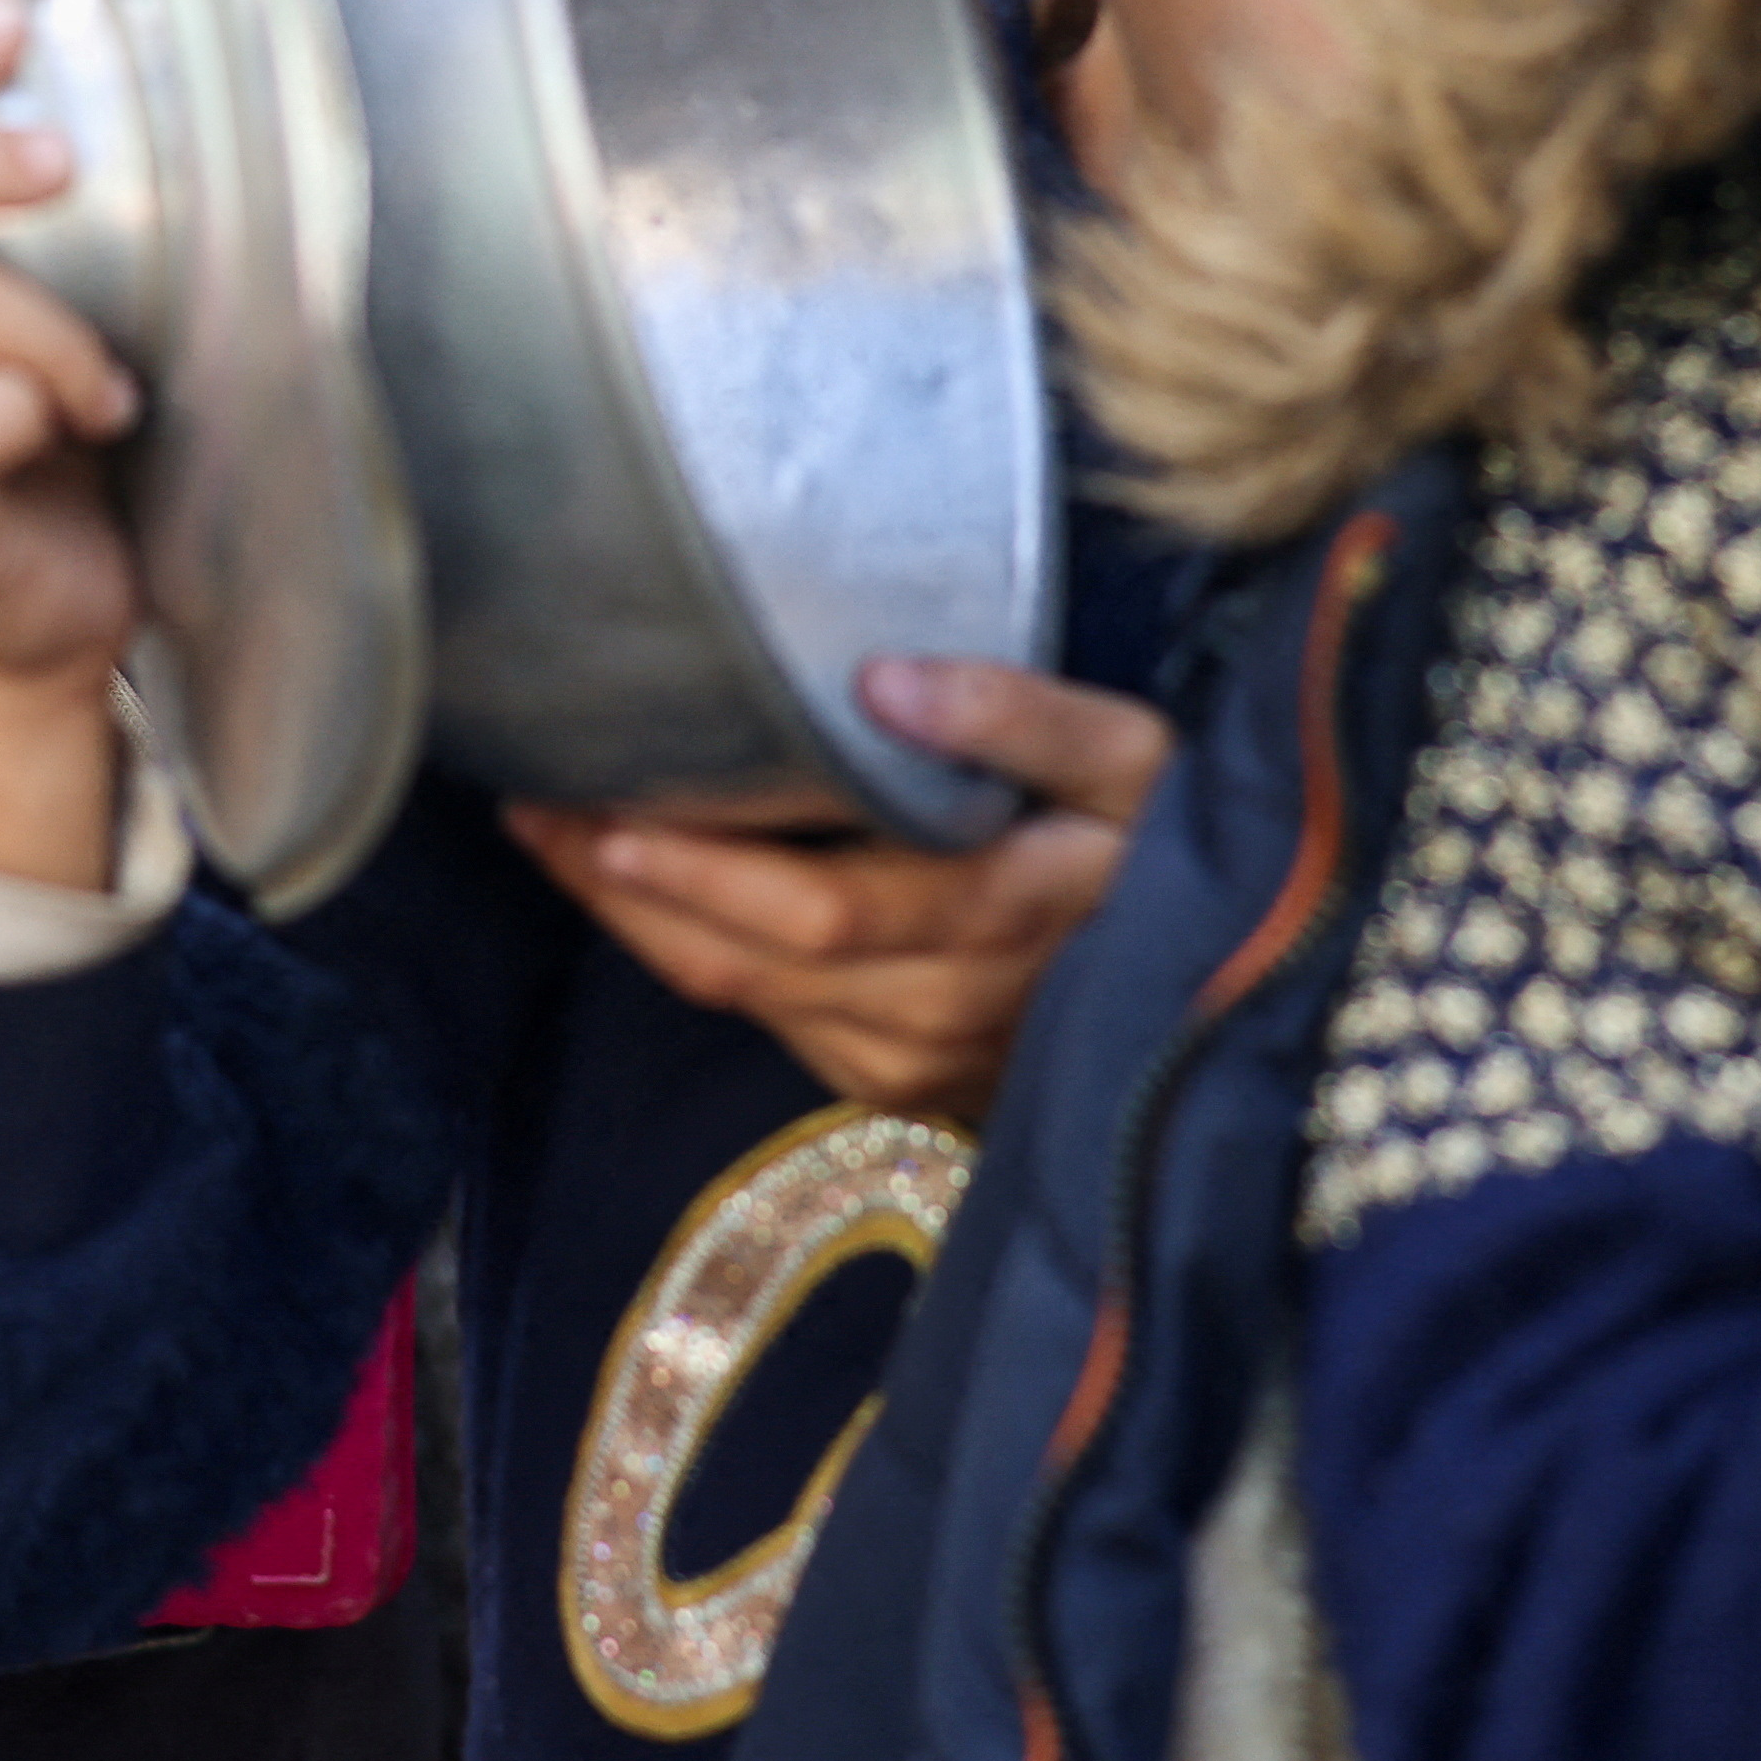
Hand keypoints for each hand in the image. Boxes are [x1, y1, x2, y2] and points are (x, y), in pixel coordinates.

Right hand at [0, 0, 143, 884]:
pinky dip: (51, 399)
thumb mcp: (3, 285)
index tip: (10, 15)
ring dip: (58, 317)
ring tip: (102, 365)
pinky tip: (90, 419)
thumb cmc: (24, 422)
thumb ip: (0, 190)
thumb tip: (77, 35)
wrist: (25, 607)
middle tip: (67, 158)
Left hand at [504, 656, 1171, 1119]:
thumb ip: (1019, 715)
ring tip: (555, 836)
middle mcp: (942, 1009)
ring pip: (738, 994)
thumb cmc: (1174, 843)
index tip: (596, 807)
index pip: (815, 908)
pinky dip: (689, 950)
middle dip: (625, 885)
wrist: (1228, 988)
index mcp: (1000, 921)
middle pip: (746, 957)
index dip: (697, 869)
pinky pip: (763, 1016)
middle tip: (531, 806)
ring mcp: (911, 1060)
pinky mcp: (890, 1082)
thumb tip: (884, 679)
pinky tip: (638, 890)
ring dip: (637, 920)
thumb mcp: (1135, 759)